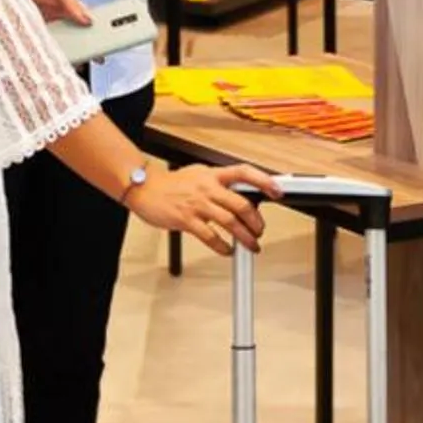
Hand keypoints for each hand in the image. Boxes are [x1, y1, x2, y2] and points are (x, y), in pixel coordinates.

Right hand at [125, 161, 282, 255]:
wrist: (145, 189)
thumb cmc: (172, 184)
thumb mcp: (199, 175)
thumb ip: (219, 183)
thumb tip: (240, 194)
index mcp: (213, 174)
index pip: (244, 172)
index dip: (264, 180)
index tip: (277, 191)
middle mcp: (208, 187)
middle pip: (241, 204)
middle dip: (256, 221)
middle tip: (260, 230)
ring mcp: (197, 204)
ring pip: (230, 222)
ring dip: (245, 237)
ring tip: (251, 245)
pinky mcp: (186, 220)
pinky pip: (210, 236)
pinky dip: (222, 246)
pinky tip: (227, 250)